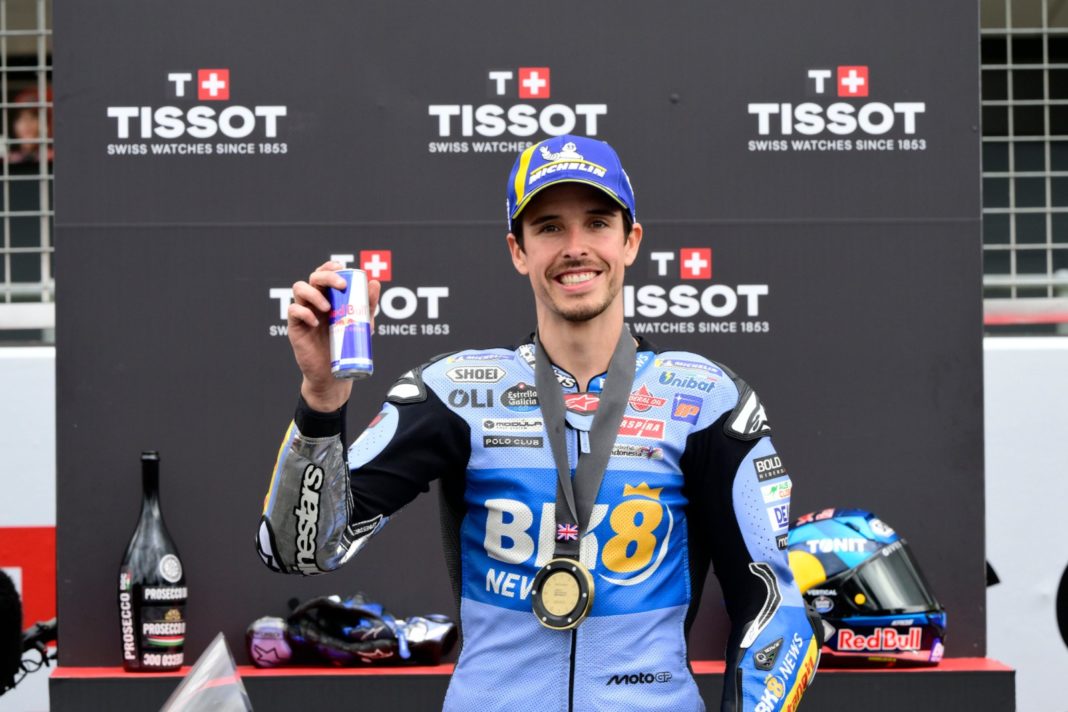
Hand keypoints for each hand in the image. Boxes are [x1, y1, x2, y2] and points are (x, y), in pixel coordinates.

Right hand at [287, 261, 381, 411]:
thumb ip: (368, 304)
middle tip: (341, 286)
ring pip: (299, 288)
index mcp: (329, 296)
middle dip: (326, 276)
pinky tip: (316, 323)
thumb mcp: (362, 323)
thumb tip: (375, 282)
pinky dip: (304, 312)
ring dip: (314, 293)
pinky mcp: (295, 326)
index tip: (342, 270)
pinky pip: (293, 311)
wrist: (334, 374)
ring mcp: (304, 312)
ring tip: (327, 308)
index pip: (325, 273)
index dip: (331, 267)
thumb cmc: (347, 346)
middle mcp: (315, 301)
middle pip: (313, 277)